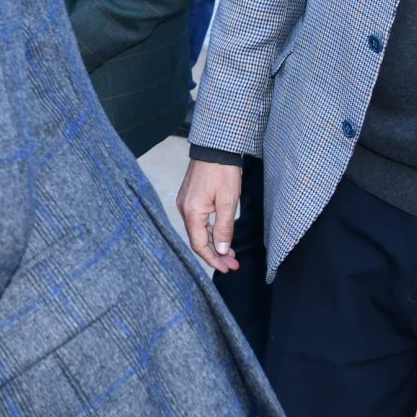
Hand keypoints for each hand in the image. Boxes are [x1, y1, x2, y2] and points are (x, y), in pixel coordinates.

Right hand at [177, 158, 244, 273]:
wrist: (215, 147)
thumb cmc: (222, 172)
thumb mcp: (228, 202)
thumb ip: (224, 228)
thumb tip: (221, 250)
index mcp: (192, 212)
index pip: (199, 244)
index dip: (213, 259)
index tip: (227, 268)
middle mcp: (184, 209)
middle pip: (197, 240)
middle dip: (215, 254)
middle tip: (233, 264)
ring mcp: (185, 203)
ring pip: (198, 231)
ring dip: (213, 243)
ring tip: (230, 253)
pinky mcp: (189, 198)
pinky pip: (197, 221)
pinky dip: (209, 231)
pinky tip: (220, 235)